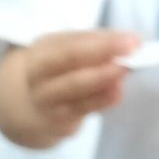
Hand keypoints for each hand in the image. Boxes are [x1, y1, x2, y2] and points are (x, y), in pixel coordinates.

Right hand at [0, 29, 141, 148]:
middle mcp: (40, 74)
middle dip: (101, 51)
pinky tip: (117, 92)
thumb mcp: (61, 53)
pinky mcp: (61, 120)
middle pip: (68, 59)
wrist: (26, 109)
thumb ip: (90, 45)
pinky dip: (102, 99)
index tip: (131, 39)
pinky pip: (83, 108)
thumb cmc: (53, 73)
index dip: (101, 40)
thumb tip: (125, 41)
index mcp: (41, 51)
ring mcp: (49, 99)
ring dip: (103, 76)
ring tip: (125, 68)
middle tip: (132, 49)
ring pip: (75, 86)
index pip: (71, 42)